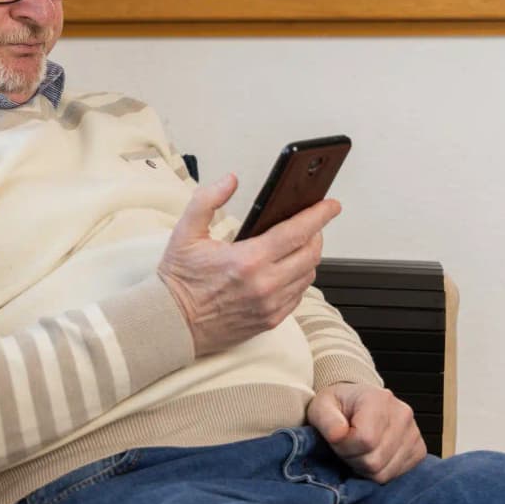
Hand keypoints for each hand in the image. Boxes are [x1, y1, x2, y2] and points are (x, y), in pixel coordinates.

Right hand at [157, 173, 339, 355]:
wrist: (173, 323)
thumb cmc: (179, 279)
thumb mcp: (186, 232)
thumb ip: (208, 200)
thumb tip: (230, 180)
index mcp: (247, 260)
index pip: (298, 232)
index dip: (319, 215)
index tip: (331, 205)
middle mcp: (265, 285)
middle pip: (312, 254)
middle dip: (316, 234)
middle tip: (310, 223)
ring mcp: (270, 305)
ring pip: (309, 275)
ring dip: (308, 257)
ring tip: (297, 244)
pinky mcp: (270, 320)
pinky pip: (298, 295)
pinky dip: (298, 278)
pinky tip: (286, 269)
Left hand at [307, 382, 426, 482]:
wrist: (357, 402)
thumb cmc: (338, 405)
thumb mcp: (321, 406)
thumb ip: (326, 420)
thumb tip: (338, 435)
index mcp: (379, 399)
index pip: (365, 440)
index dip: (344, 447)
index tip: (337, 439)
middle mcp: (402, 414)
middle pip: (375, 460)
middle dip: (352, 458)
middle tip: (345, 446)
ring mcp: (414, 433)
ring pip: (384, 472)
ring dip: (364, 467)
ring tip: (357, 449)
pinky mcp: (419, 450)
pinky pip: (395, 475)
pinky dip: (378, 471)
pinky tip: (371, 454)